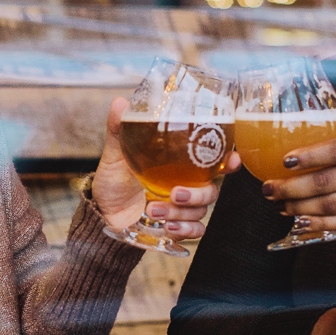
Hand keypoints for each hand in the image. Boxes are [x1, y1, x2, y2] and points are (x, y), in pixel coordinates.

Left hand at [91, 96, 240, 237]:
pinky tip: (168, 226)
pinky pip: (195, 231)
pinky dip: (185, 230)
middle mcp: (185, 185)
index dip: (228, 161)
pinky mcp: (176, 226)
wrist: (102, 213)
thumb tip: (120, 102)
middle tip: (175, 193)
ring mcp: (182, 208)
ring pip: (201, 211)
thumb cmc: (113, 182)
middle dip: (197, 193)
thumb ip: (119, 130)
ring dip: (181, 212)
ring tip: (153, 208)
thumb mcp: (115, 154)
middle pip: (211, 190)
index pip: (211, 161)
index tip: (232, 160)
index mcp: (178, 165)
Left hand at [260, 130, 335, 237]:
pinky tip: (300, 221)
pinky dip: (317, 224)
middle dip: (290, 187)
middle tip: (269, 189)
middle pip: (325, 182)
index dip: (308, 155)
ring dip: (299, 207)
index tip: (283, 161)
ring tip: (281, 205)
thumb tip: (304, 141)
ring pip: (330, 205)